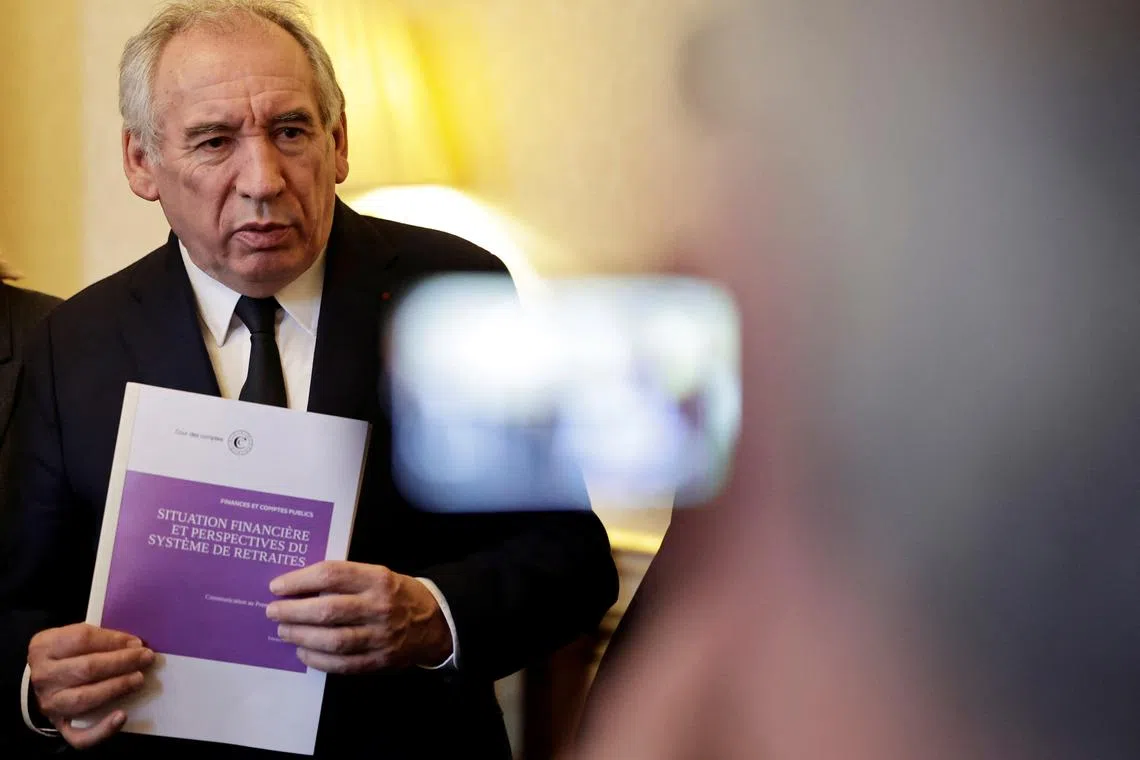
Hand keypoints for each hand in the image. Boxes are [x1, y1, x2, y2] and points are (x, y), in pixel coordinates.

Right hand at [27, 624, 154, 748]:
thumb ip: (100, 638)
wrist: (45, 680)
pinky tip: (122, 717)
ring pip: (84, 698)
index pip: (82, 639)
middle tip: (146, 658)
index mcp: (45, 647)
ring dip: (116, 687)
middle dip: (121, 662)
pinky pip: (79, 735)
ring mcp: (49, 703)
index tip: (137, 642)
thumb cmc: (67, 653)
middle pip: (86, 668)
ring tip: (139, 679)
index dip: (113, 640)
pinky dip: (102, 729)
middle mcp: (43, 676)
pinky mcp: (59, 726)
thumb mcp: (74, 637)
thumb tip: (133, 645)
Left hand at [266, 561, 451, 673]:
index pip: (331, 575)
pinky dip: (318, 660)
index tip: (277, 586)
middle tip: (272, 611)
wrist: (435, 623)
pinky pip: (342, 664)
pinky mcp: (380, 661)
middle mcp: (379, 607)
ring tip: (284, 631)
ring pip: (332, 640)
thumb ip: (345, 580)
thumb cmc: (397, 594)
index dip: (299, 581)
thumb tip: (299, 587)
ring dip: (301, 636)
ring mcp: (380, 637)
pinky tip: (303, 653)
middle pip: (327, 610)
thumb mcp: (377, 575)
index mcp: (377, 579)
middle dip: (293, 612)